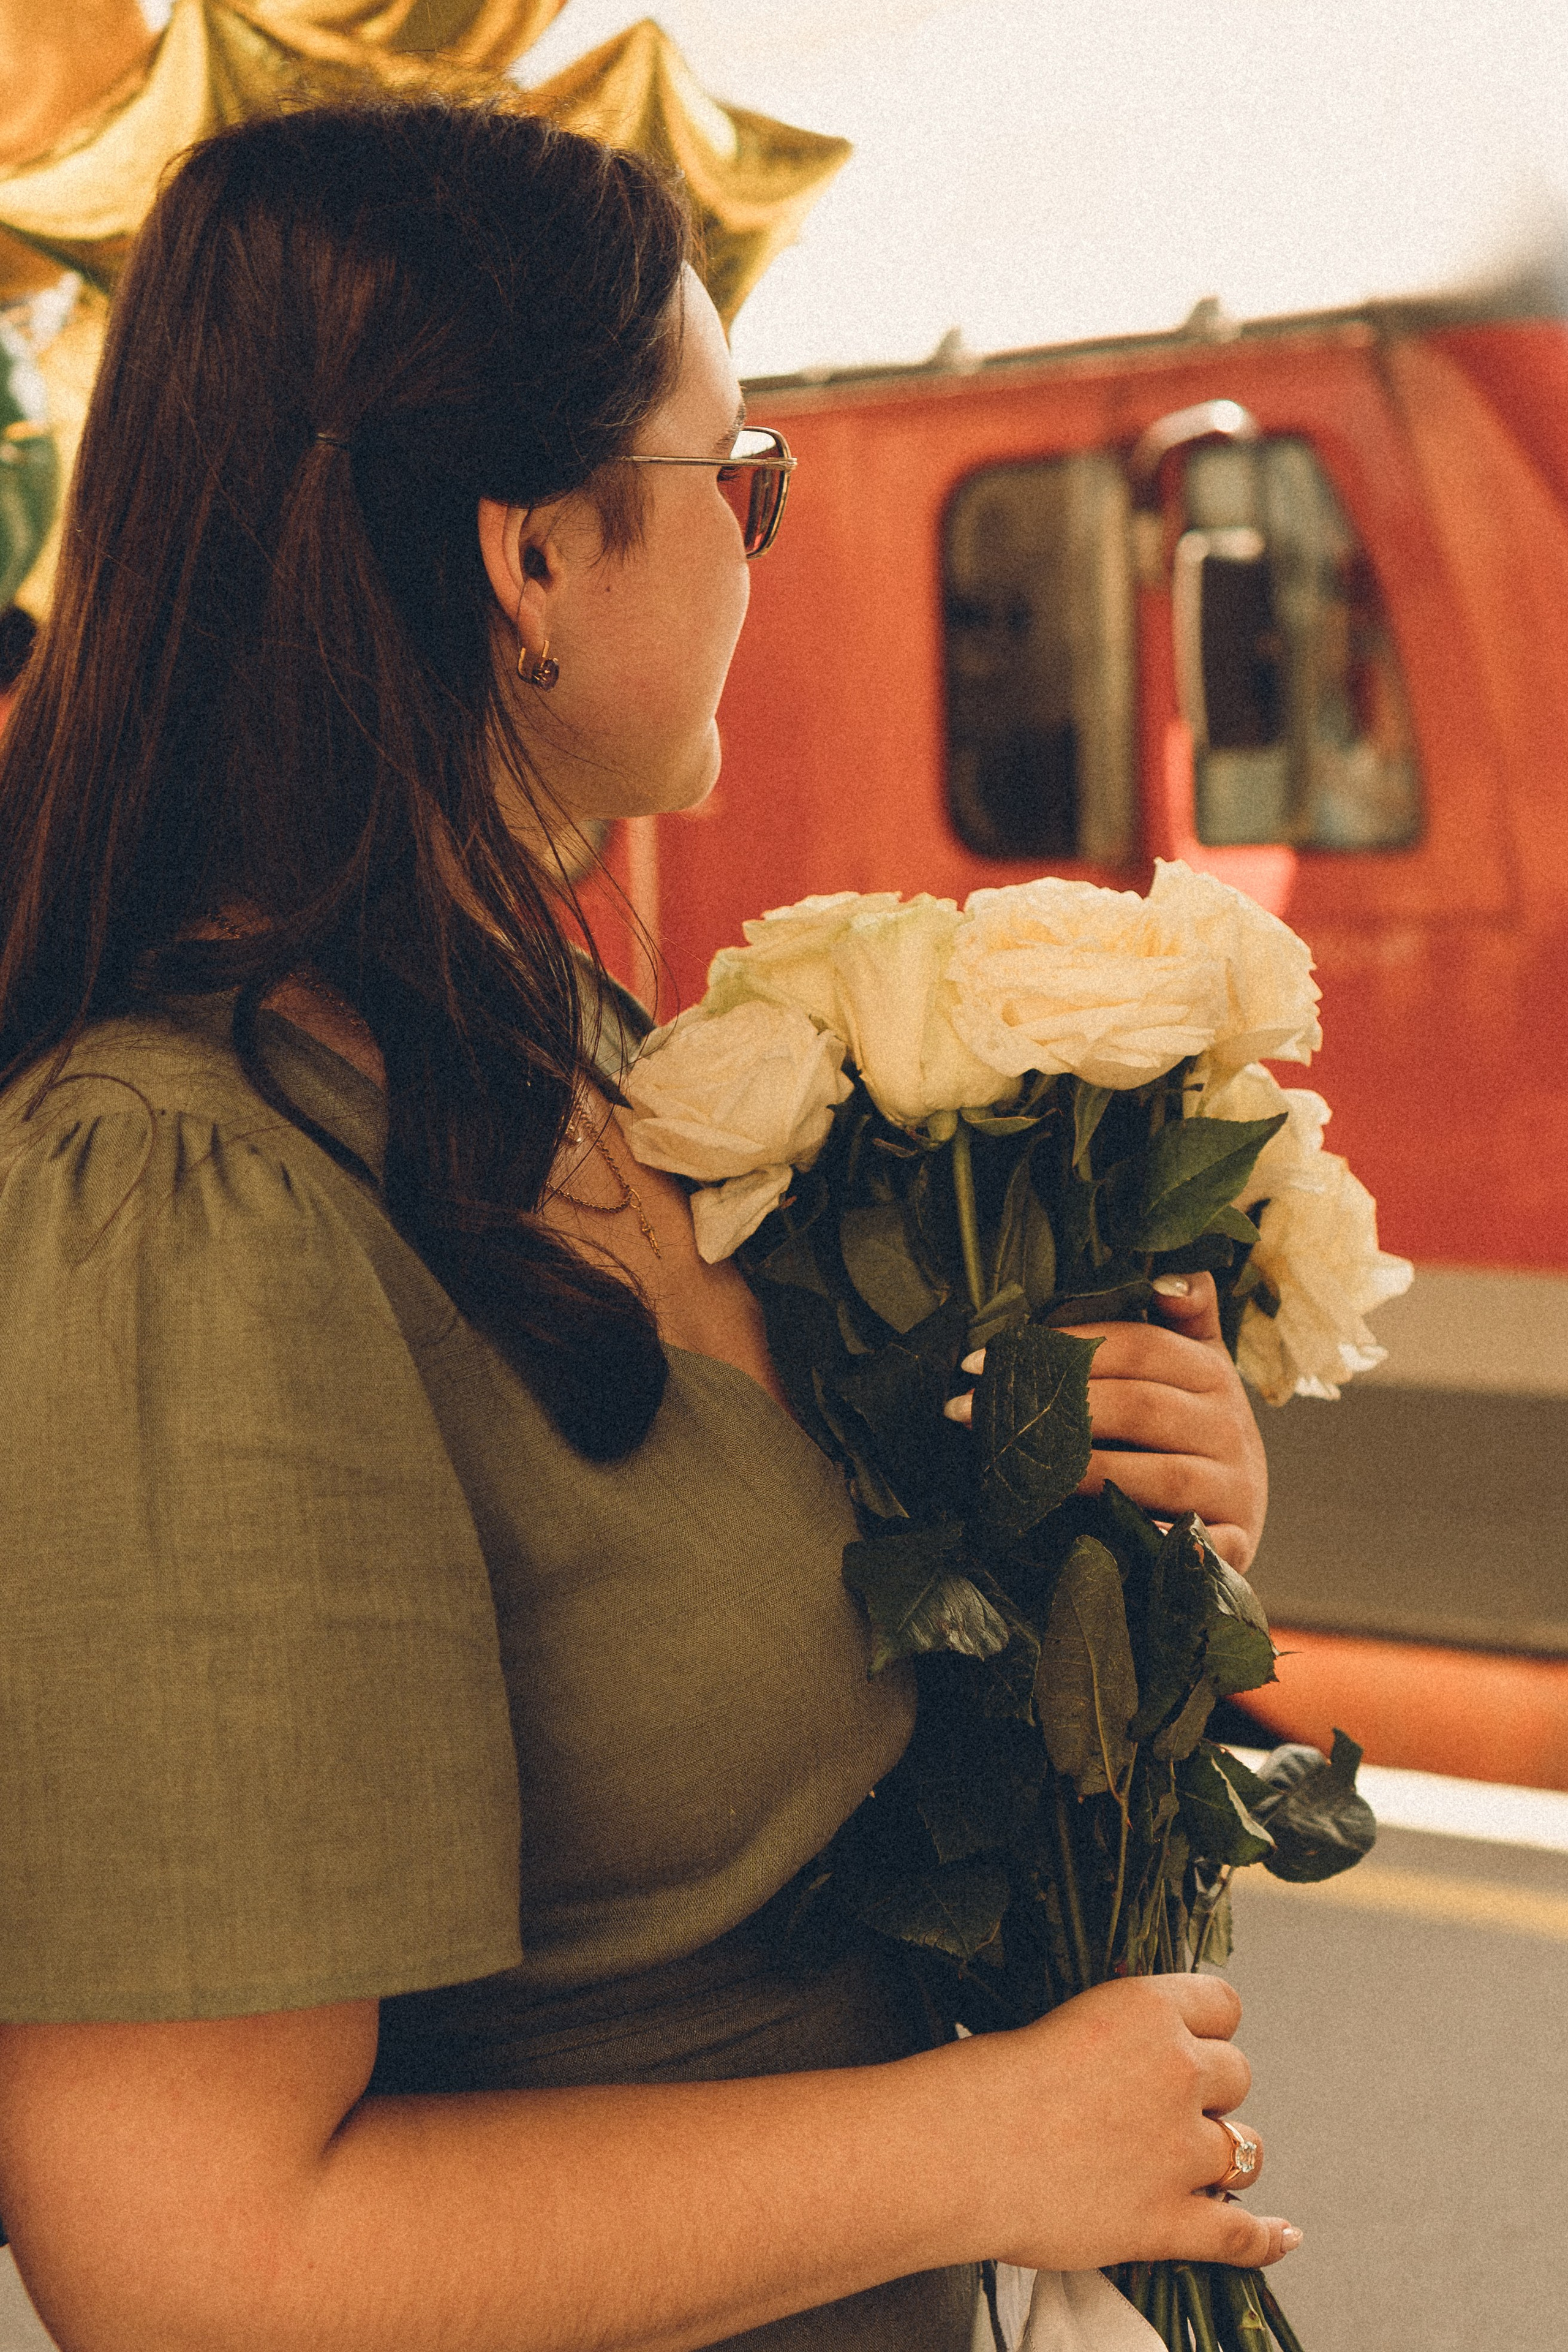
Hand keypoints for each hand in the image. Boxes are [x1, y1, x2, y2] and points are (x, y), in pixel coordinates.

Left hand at [942, 1274, 1267, 1571]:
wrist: (1235, 1512)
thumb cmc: (1192, 1431)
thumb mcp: (1195, 1367)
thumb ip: (1183, 1317)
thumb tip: (1168, 1277)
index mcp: (1212, 1374)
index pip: (1137, 1348)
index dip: (1060, 1346)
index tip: (979, 1362)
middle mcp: (1228, 1427)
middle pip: (1139, 1407)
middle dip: (1052, 1409)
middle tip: (969, 1415)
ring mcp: (1233, 1488)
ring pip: (1158, 1476)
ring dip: (1083, 1472)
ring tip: (1017, 1471)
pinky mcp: (1236, 1542)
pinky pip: (1199, 1542)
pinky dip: (1162, 1540)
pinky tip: (1109, 1538)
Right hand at [956, 1974, 1299, 2273]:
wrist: (960, 2147)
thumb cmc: (986, 2080)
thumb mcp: (1061, 2019)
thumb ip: (1117, 2031)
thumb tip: (1140, 2049)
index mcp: (1148, 2008)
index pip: (1222, 2004)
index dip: (1206, 2027)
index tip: (1188, 2042)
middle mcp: (1178, 2071)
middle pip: (1237, 2075)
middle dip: (1210, 2091)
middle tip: (1162, 2107)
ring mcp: (1179, 2150)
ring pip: (1247, 2149)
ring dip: (1226, 2155)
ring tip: (1190, 2162)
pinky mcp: (1168, 2220)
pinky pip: (1240, 2233)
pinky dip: (1265, 2238)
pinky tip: (1280, 2235)